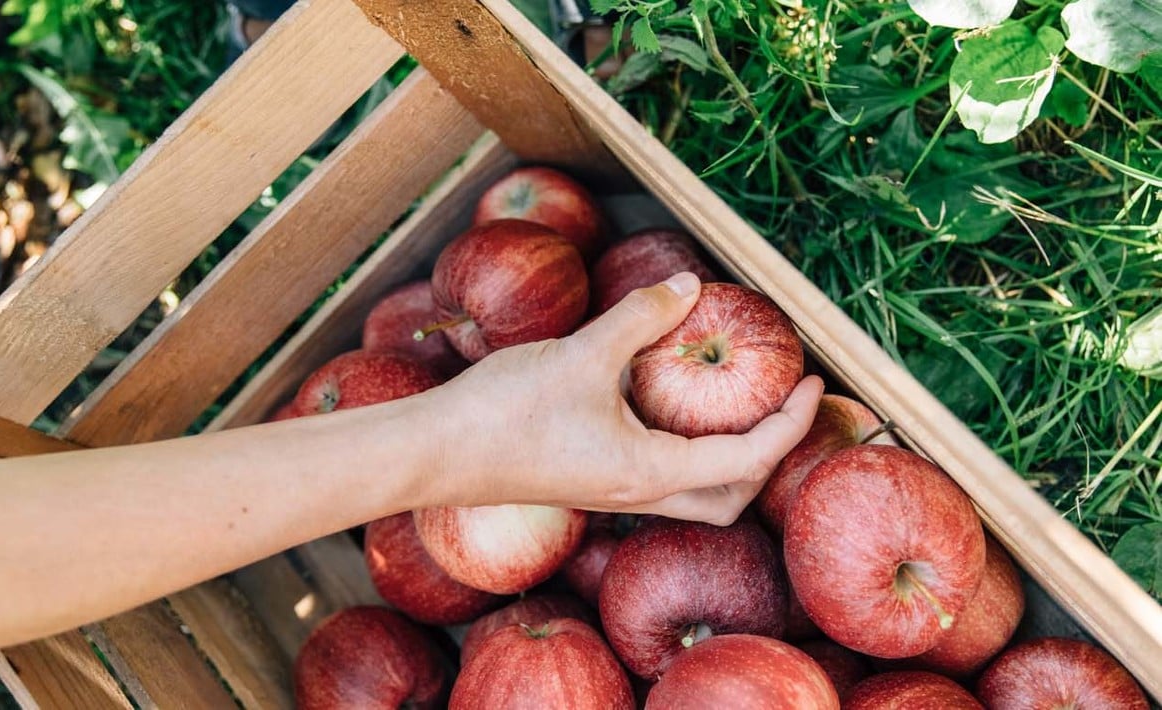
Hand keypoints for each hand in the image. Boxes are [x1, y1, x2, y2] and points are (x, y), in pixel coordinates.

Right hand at [423, 272, 823, 524]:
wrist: (435, 454)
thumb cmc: (507, 413)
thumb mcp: (582, 354)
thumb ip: (640, 318)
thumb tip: (688, 286)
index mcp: (651, 472)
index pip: (749, 459)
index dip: (791, 423)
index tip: (812, 383)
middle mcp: (639, 492)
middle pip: (730, 497)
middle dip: (768, 458)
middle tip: (781, 406)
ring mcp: (611, 490)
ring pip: (693, 490)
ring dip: (727, 457)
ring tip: (734, 404)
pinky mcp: (588, 479)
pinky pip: (657, 472)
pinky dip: (683, 444)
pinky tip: (664, 400)